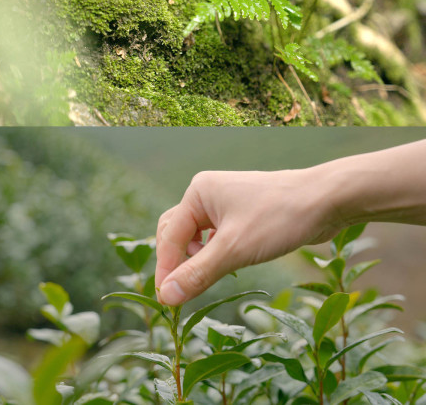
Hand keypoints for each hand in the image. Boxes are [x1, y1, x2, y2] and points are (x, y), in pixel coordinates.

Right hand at [154, 168, 341, 305]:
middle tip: (179, 292)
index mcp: (198, 193)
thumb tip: (167, 297)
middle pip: (177, 232)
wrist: (328, 200)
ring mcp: (227, 202)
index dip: (166, 269)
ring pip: (198, 236)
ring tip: (203, 279)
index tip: (166, 300)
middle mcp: (208, 194)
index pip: (169, 235)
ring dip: (197, 259)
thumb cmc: (279, 218)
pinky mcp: (246, 213)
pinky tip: (226, 265)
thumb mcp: (235, 250)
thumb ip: (198, 273)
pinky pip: (218, 236)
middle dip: (177, 262)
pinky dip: (216, 253)